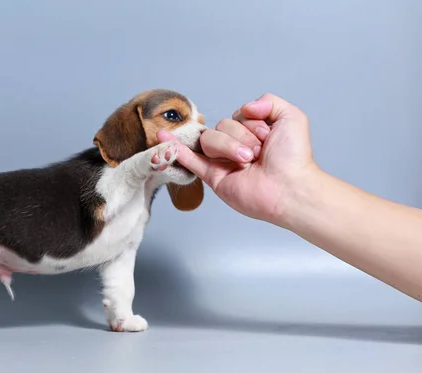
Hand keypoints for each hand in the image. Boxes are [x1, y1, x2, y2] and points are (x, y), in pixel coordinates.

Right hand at [158, 93, 317, 224]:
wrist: (289, 187)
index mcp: (251, 133)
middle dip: (241, 136)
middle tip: (258, 153)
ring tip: (247, 161)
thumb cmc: (294, 157)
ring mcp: (222, 161)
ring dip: (229, 146)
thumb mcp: (290, 117)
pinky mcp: (213, 176)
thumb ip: (268, 101)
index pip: (237, 116)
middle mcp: (235, 146)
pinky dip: (174, 148)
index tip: (268, 137)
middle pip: (221, 125)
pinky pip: (189, 159)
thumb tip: (244, 107)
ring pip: (209, 139)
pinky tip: (162, 139)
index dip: (252, 123)